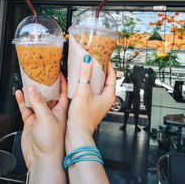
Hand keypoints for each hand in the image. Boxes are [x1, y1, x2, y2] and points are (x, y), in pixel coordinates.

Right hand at [15, 72, 68, 169]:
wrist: (43, 159)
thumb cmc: (53, 142)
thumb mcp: (46, 118)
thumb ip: (38, 102)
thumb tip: (32, 89)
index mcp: (61, 110)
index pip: (63, 92)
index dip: (62, 82)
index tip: (60, 72)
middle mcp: (52, 112)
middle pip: (49, 95)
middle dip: (45, 85)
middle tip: (41, 75)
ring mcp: (41, 116)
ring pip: (36, 100)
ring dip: (32, 92)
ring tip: (28, 82)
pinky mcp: (31, 121)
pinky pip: (26, 108)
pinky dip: (22, 101)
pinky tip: (19, 94)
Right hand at [65, 55, 113, 183]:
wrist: (76, 133)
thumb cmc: (82, 118)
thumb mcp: (83, 92)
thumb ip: (85, 74)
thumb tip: (87, 60)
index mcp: (109, 96)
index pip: (112, 76)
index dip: (108, 65)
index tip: (104, 57)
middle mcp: (106, 99)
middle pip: (106, 79)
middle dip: (101, 69)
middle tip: (95, 60)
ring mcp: (100, 102)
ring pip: (99, 85)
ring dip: (95, 76)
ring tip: (88, 68)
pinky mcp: (92, 105)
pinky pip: (93, 90)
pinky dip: (90, 83)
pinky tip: (82, 81)